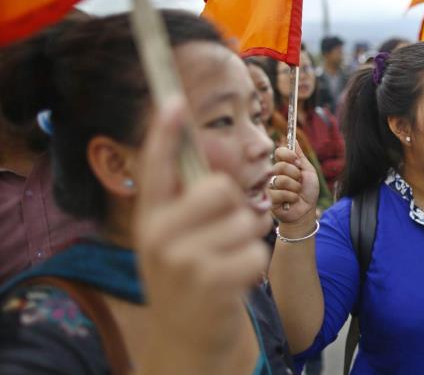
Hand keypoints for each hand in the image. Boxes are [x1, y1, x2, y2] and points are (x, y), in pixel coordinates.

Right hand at [134, 98, 272, 372]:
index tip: (173, 101)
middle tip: (225, 232)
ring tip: (228, 261)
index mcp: (151, 218)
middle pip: (220, 188)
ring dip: (248, 240)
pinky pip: (256, 251)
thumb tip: (211, 165)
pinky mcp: (210, 282)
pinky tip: (234, 281)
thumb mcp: (173, 240)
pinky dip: (255, 265)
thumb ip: (186, 205)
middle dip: (236, 207)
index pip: (156, 167)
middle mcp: (158, 234)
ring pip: (245, 221)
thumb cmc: (190, 276)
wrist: (187, 338)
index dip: (165, 132)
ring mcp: (182, 259)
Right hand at [268, 146, 319, 232]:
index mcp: (283, 165)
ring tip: (296, 193)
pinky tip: (291, 201)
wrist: (307, 210)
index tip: (297, 161)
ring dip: (294, 188)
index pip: (279, 152)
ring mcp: (269, 186)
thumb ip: (301, 156)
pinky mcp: (268, 199)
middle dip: (295, 174)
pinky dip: (290, 197)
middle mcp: (274, 173)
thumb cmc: (308, 191)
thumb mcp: (308, 171)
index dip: (288, 155)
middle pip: (280, 166)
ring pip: (281, 180)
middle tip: (299, 181)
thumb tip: (294, 140)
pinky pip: (278, 193)